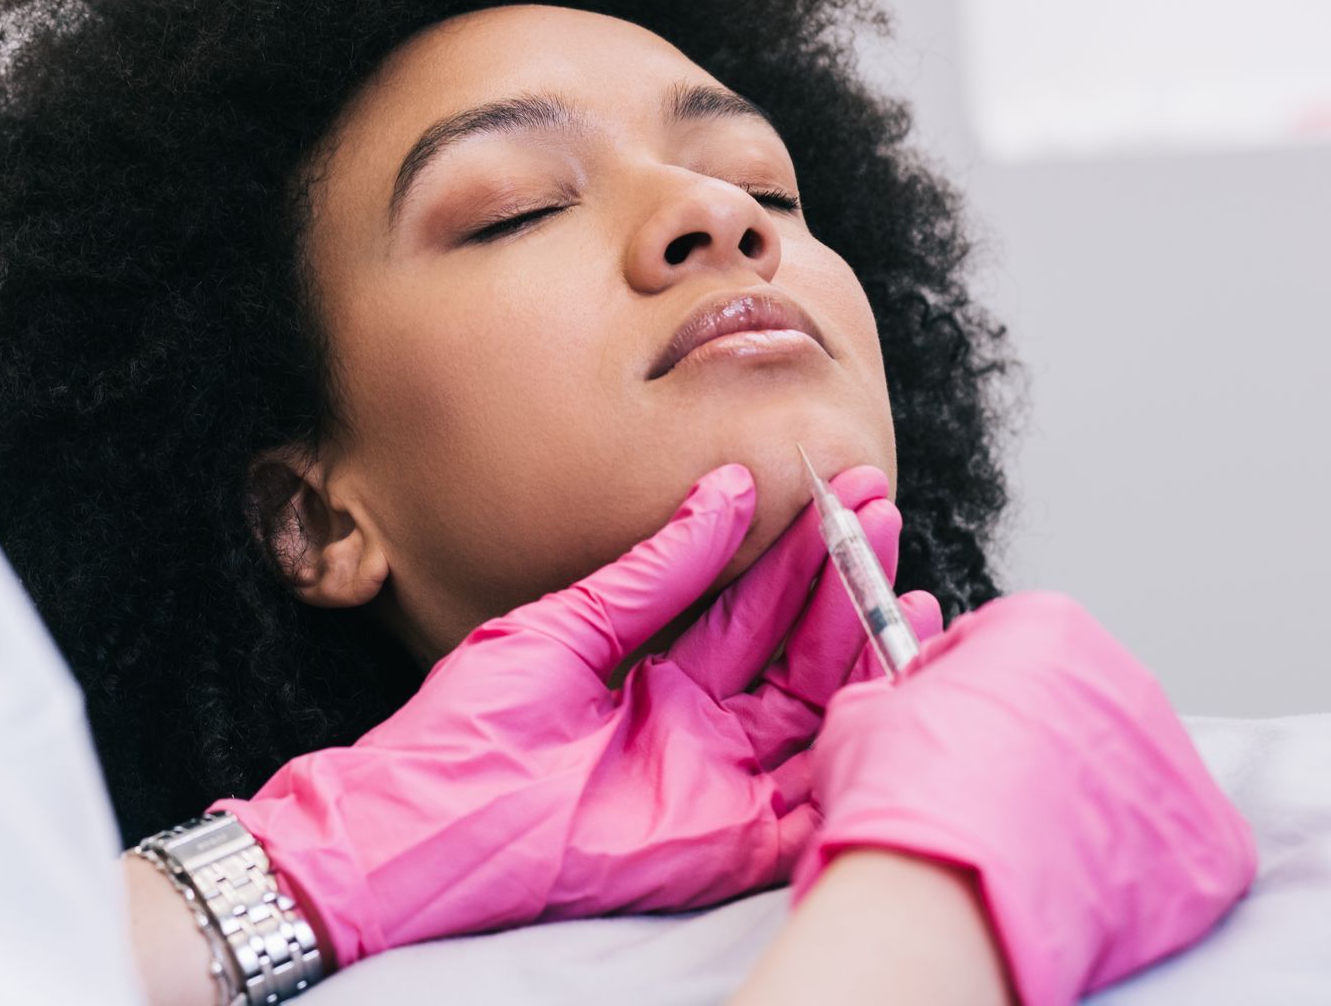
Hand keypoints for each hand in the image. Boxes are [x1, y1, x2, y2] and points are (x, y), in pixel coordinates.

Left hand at [216, 463, 939, 966]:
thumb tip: (723, 489)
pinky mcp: (726, 842)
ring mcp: (718, 783)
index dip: (799, 552)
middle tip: (884, 515)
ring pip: (814, 711)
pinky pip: (811, 800)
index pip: (750, 605)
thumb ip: (656, 569)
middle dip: (844, 582)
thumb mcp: (568, 623)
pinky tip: (892, 687)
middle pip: (795, 650)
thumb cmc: (467, 728)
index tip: (841, 494)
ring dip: (862, 650)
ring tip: (907, 584)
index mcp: (657, 672)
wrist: (424, 822)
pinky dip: (856, 752)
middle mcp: (699, 724)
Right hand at [796, 591, 1256, 1005]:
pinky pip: (1167, 842)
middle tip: (979, 788)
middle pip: (1074, 700)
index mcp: (1049, 626)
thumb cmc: (906, 799)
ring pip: (1120, 771)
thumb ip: (900, 691)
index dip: (963, 685)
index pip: (1008, 640)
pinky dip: (1125, 859)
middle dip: (1030, 738)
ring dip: (1077, 796)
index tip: (944, 725)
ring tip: (1020, 839)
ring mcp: (1176, 760)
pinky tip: (1070, 874)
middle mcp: (1128, 678)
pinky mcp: (1211, 840)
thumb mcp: (866, 711)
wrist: (946, 895)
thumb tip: (904, 706)